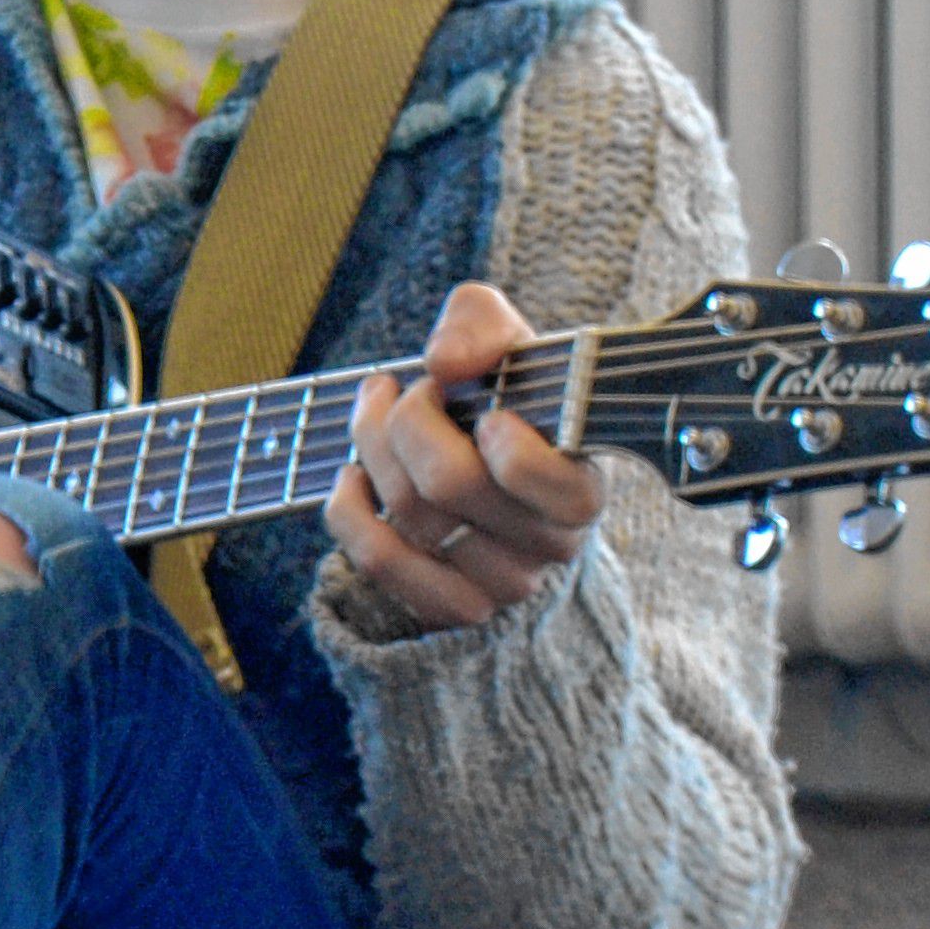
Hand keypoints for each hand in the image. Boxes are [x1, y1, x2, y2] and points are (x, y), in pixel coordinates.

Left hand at [324, 283, 602, 631]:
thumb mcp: (502, 338)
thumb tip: (446, 362)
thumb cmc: (502, 392)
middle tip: (409, 391)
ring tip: (377, 416)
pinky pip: (377, 561)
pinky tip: (352, 477)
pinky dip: (347, 512)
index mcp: (582, 488)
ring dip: (371, 451)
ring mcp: (501, 584)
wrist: (484, 451)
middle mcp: (551, 547)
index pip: (535, 474)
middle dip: (408, 419)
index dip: (493, 430)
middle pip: (447, 483)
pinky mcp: (449, 604)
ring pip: (407, 515)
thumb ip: (481, 324)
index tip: (484, 405)